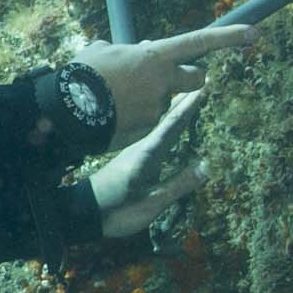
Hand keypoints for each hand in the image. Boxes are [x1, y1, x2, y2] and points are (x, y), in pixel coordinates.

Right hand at [62, 19, 258, 146]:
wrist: (63, 111)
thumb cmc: (80, 74)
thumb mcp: (102, 51)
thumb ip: (130, 51)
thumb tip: (144, 51)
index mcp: (155, 56)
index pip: (199, 41)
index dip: (229, 37)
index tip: (254, 34)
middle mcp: (164, 82)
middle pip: (198, 78)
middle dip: (188, 77)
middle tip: (167, 77)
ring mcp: (157, 109)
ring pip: (166, 101)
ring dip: (151, 99)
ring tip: (117, 99)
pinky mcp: (147, 131)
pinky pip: (149, 121)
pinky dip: (136, 118)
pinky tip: (113, 115)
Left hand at [89, 88, 205, 237]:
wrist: (85, 213)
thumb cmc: (119, 209)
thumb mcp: (152, 201)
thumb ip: (179, 184)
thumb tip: (207, 165)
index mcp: (148, 154)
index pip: (173, 124)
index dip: (189, 106)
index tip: (203, 86)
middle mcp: (142, 147)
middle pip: (167, 119)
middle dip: (185, 100)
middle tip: (200, 79)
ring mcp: (135, 151)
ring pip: (159, 123)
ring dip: (174, 107)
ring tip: (186, 92)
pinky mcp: (131, 158)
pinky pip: (152, 133)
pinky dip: (163, 122)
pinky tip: (165, 121)